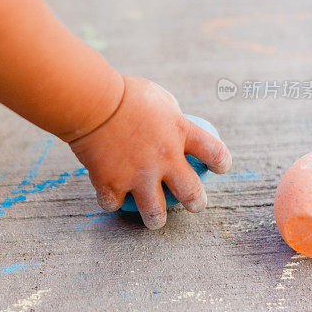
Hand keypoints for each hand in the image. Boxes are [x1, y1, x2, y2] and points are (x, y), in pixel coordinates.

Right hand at [69, 76, 231, 229]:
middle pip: (192, 194)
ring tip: (154, 219)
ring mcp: (138, 174)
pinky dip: (112, 201)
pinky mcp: (111, 183)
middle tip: (192, 204)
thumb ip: (170, 116)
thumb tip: (176, 125)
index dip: (221, 164)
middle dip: (196, 204)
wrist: (90, 100)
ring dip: (156, 219)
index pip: (215, 153)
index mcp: (180, 132)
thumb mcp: (157, 98)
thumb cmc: (123, 93)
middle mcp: (165, 158)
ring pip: (156, 214)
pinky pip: (114, 204)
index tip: (218, 168)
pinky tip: (111, 196)